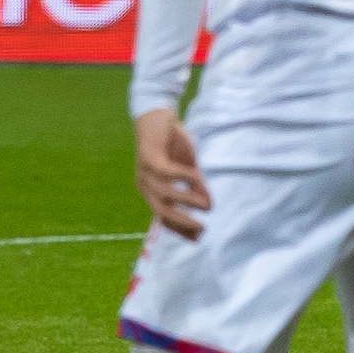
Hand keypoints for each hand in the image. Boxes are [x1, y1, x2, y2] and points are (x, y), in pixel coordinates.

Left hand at [134, 108, 211, 240]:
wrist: (157, 114)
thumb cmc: (172, 143)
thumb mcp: (188, 168)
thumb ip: (195, 185)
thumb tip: (208, 204)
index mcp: (152, 191)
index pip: (164, 217)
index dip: (180, 229)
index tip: (198, 238)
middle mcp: (145, 186)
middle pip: (162, 212)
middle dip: (182, 223)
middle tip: (201, 229)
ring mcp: (145, 173)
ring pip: (166, 195)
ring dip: (188, 200)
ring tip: (206, 204)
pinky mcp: (149, 157)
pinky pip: (167, 172)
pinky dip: (183, 177)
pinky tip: (197, 176)